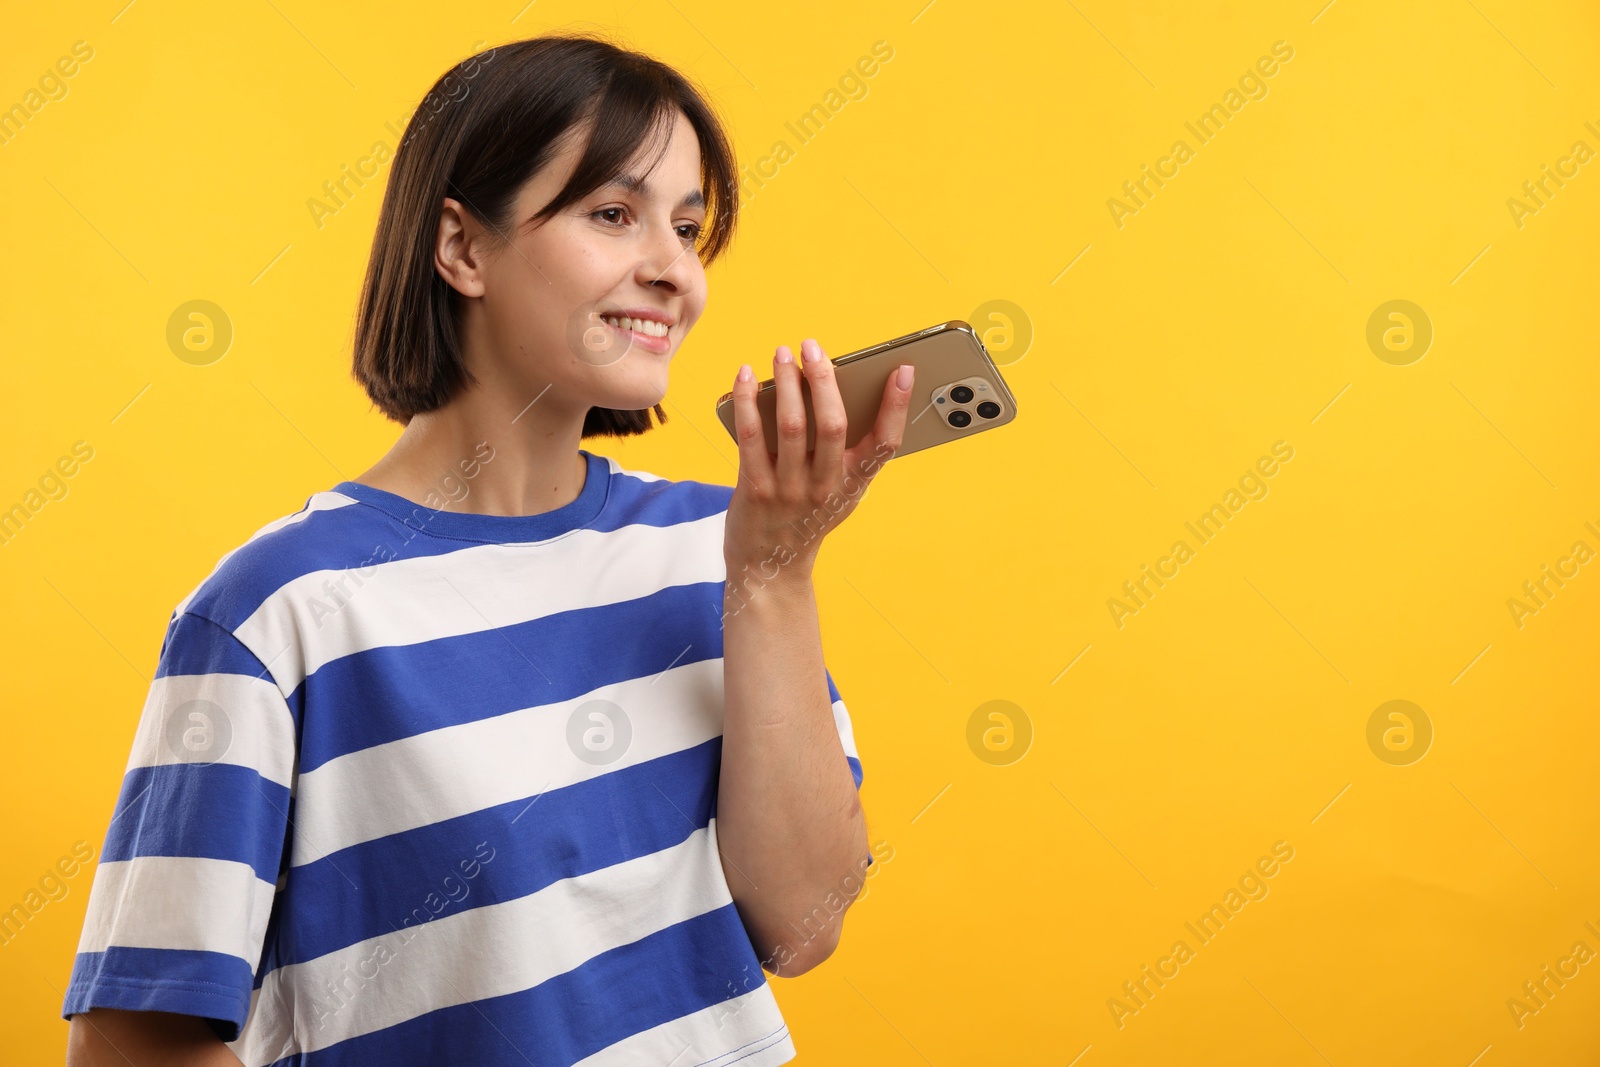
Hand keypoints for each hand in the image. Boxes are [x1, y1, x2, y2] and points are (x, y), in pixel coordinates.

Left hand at [724, 337, 913, 584]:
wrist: (770, 567)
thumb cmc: (807, 517)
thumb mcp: (838, 491)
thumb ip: (844, 450)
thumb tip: (835, 385)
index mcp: (854, 484)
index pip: (886, 444)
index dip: (897, 406)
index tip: (903, 370)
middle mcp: (826, 488)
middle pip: (833, 426)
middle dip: (824, 379)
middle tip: (812, 346)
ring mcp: (790, 490)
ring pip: (791, 427)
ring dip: (787, 383)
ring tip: (782, 353)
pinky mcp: (755, 490)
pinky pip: (751, 438)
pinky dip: (748, 402)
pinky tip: (747, 376)